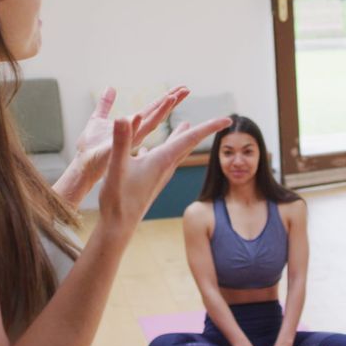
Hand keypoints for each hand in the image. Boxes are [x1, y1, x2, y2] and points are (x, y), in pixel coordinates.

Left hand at [74, 86, 189, 183]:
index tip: (180, 88)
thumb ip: (105, 104)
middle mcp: (135, 132)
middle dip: (172, 102)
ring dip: (160, 111)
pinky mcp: (118, 148)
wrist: (82, 164)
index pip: (153, 109)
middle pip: (157, 114)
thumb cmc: (90, 147)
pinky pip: (129, 136)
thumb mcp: (98, 119)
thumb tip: (110, 88)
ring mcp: (129, 140)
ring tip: (172, 97)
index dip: (166, 99)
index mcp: (132, 125)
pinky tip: (138, 116)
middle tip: (187, 89)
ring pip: (149, 123)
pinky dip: (134, 125)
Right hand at [98, 113, 230, 231]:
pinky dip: (160, 150)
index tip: (229, 120)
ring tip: (186, 126)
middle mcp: (165, 167)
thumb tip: (121, 117)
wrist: (119, 227)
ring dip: (182, 137)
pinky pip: (159, 161)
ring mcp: (158, 175)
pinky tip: (146, 150)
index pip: (191, 138)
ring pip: (175, 151)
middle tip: (220, 121)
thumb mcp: (116, 166)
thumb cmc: (118, 199)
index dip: (210, 126)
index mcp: (162, 160)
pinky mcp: (150, 181)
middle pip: (188, 144)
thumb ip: (121, 141)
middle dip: (203, 129)